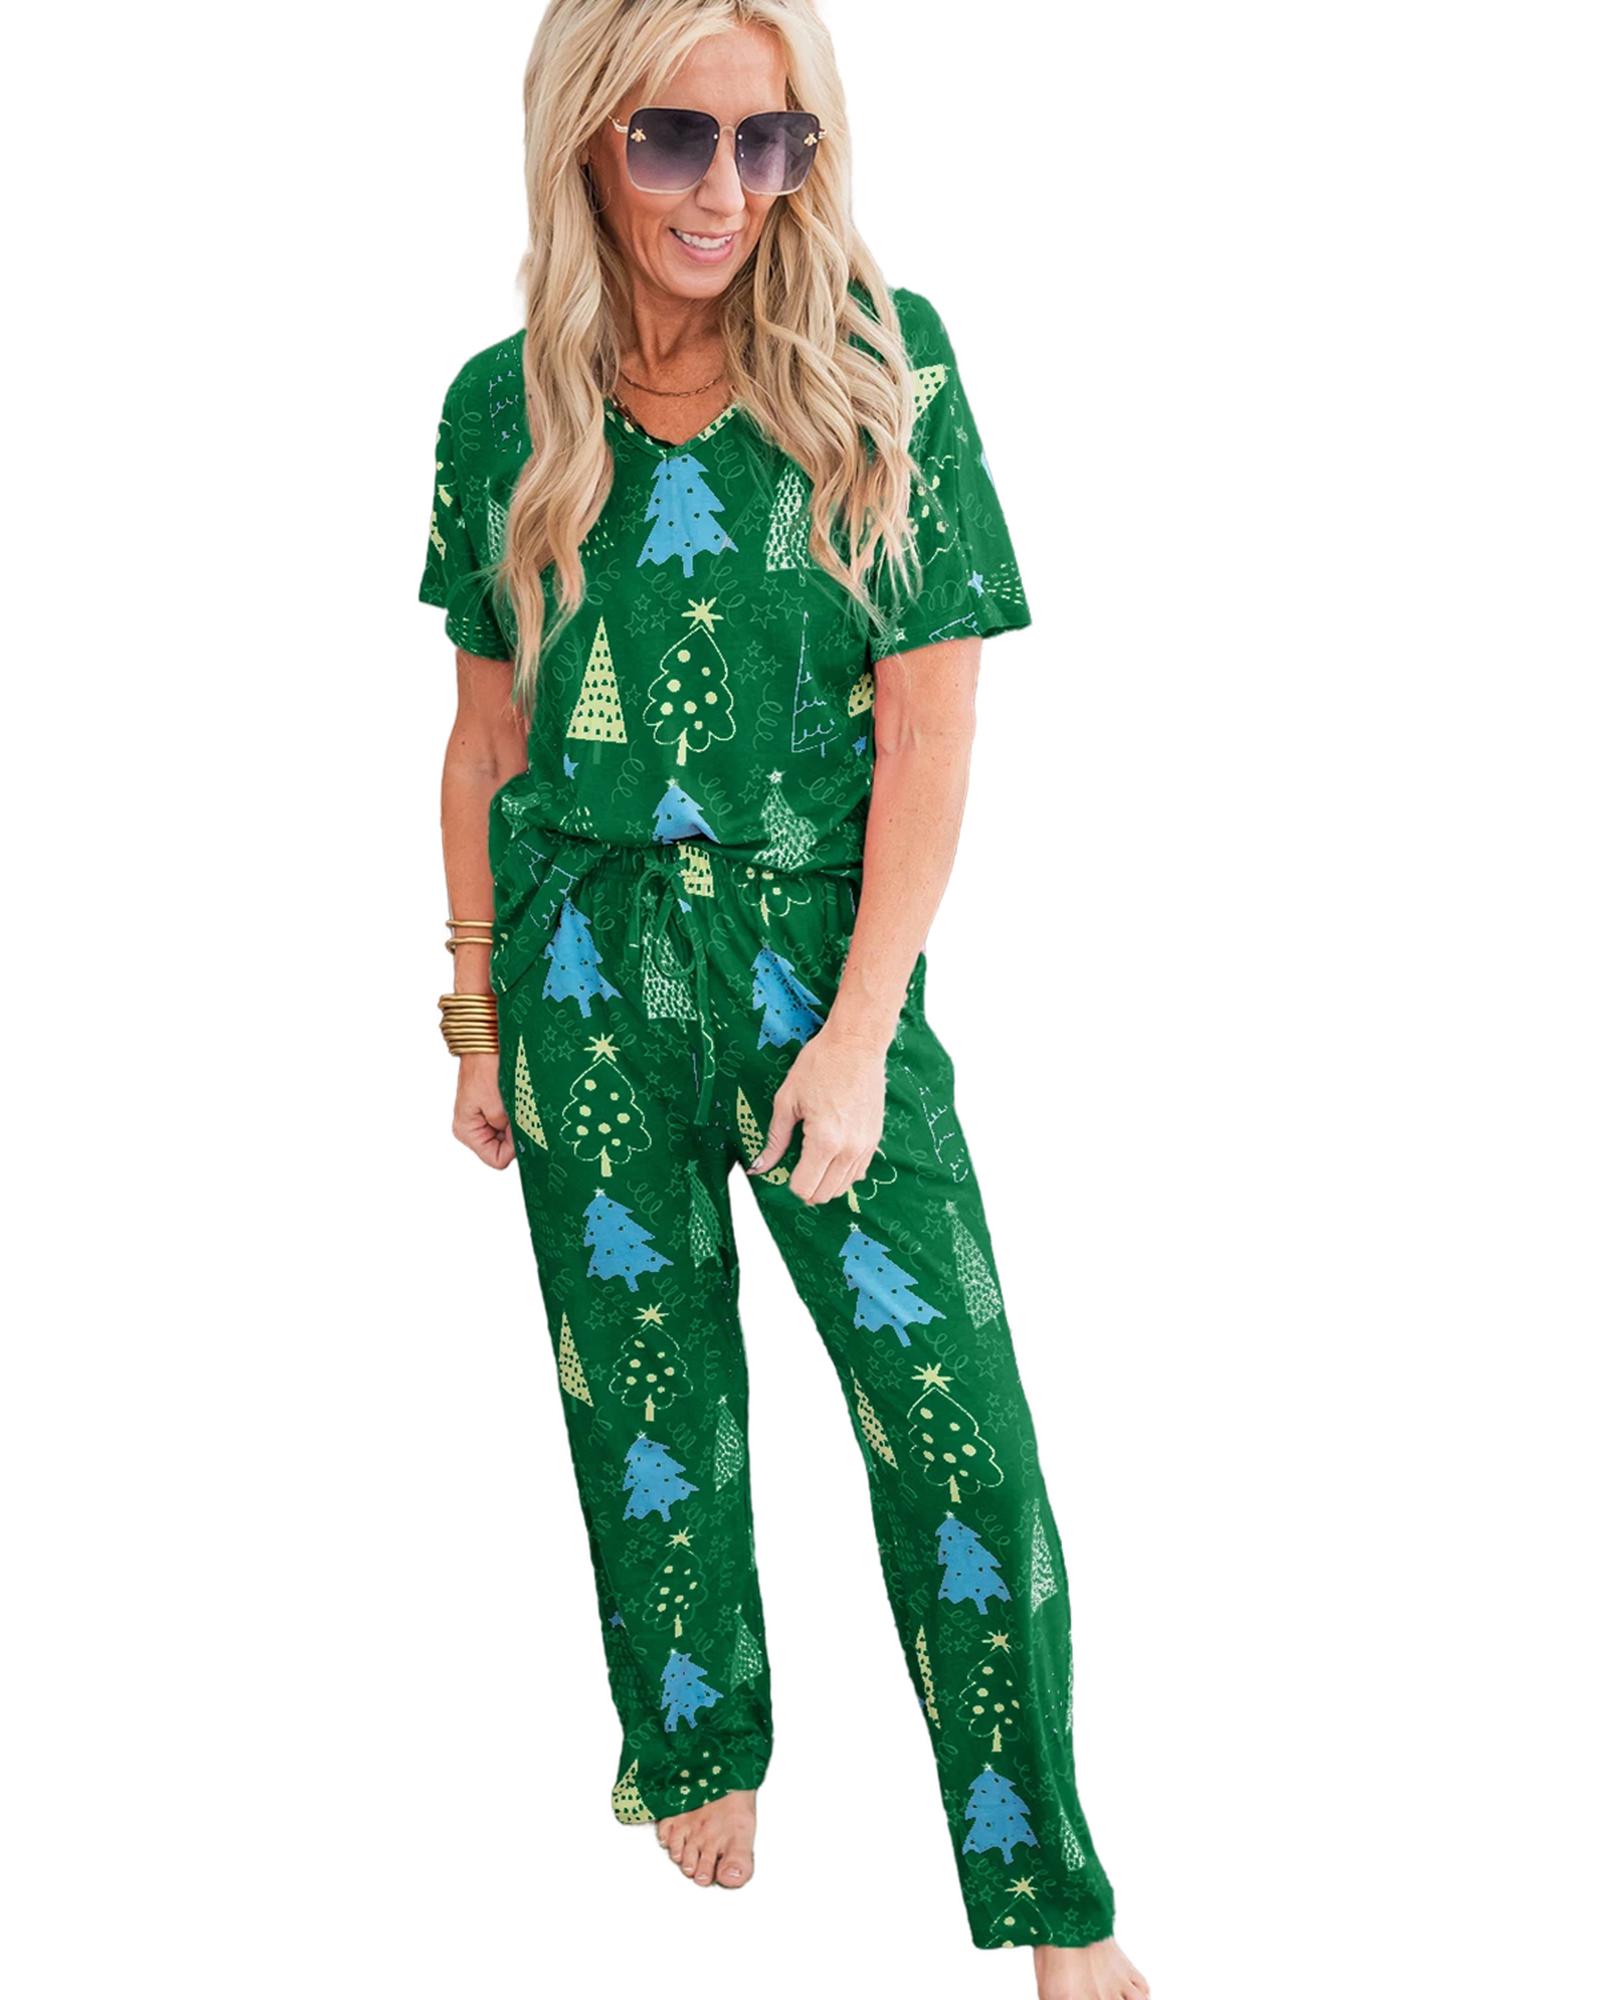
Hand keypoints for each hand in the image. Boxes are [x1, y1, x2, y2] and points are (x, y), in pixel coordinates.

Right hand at [454, 1052, 514, 1168]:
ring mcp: (481, 1118)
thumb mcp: (501, 1108)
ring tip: (516, 1101)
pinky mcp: (491, 1107)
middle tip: (519, 1111)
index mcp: (466, 1131)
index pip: (496, 1159)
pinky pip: (509, 1120)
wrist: (486, 1041)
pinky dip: (517, 1113)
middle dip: (516, 1134)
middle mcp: (471, 1128)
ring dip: (517, 1122)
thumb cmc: (488, 1068)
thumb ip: (511, 1134)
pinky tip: (516, 1098)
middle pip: (502, 1148)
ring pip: (508, 1135)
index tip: (519, 1126)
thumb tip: (522, 1147)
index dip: (513, 1148)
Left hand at [747, 1023, 887, 1204]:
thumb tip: (760, 1166)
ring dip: (825, 1181)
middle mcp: (849, 1149)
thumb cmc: (820, 1064)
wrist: (856, 1045)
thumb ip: (775, 1139)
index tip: (784, 1169)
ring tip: (813, 1159)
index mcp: (824, 1141)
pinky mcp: (875, 1139)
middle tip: (796, 1167)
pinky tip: (831, 1153)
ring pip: (843, 1187)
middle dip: (807, 1187)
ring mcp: (865, 1146)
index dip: (790, 1184)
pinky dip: (843, 1172)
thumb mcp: (787, 1100)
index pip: (804, 1188)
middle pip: (824, 1194)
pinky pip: (858, 1172)